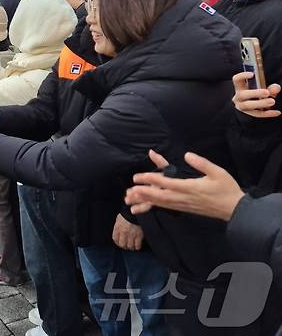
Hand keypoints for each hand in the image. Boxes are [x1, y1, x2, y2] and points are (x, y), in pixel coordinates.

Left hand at [112, 214, 143, 250]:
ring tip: (132, 246)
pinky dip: (137, 246)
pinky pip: (137, 245)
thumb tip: (118, 231)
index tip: (119, 243)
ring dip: (130, 247)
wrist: (137, 211)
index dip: (117, 242)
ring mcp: (131, 235)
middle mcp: (124, 232)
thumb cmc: (128, 213)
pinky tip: (137, 245)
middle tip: (126, 246)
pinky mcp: (139, 236)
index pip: (115, 239)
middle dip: (124, 246)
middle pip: (122, 244)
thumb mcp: (119, 218)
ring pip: (130, 246)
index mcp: (118, 227)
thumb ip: (118, 225)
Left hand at [125, 150, 245, 221]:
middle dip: (143, 193)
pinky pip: (166, 207)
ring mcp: (184, 205)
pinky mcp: (185, 208)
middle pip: (160, 196)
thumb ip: (201, 163)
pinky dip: (154, 206)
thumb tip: (187, 155)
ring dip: (145, 201)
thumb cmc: (227, 189)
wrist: (235, 210)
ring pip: (161, 203)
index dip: (151, 180)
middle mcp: (184, 198)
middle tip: (129, 190)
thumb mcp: (217, 172)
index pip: (167, 183)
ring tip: (131, 199)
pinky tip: (145, 206)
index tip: (138, 177)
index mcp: (191, 187)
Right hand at [232, 72, 280, 117]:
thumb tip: (276, 88)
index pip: (237, 80)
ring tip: (272, 101)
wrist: (252, 105)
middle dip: (255, 93)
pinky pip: (257, 114)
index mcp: (240, 87)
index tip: (253, 74)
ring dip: (260, 103)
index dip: (243, 76)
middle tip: (267, 92)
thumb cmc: (257, 94)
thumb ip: (271, 87)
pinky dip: (268, 113)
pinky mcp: (249, 114)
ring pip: (248, 105)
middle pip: (243, 95)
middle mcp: (238, 97)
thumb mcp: (263, 88)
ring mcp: (242, 106)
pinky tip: (277, 112)